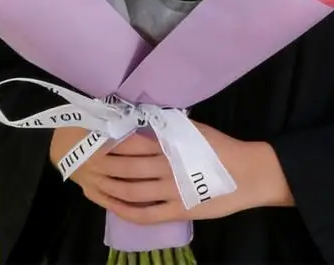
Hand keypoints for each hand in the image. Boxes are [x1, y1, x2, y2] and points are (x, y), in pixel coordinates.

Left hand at [58, 121, 293, 225]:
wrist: (247, 174)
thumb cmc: (221, 148)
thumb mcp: (194, 129)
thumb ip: (169, 127)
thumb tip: (144, 119)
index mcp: (170, 144)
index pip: (132, 143)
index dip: (111, 144)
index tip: (93, 140)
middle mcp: (166, 167)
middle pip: (126, 167)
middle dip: (103, 166)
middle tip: (85, 162)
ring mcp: (171, 192)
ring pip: (131, 191)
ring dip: (109, 187)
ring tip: (93, 182)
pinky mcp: (177, 211)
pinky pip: (145, 215)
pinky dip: (126, 211)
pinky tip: (113, 205)